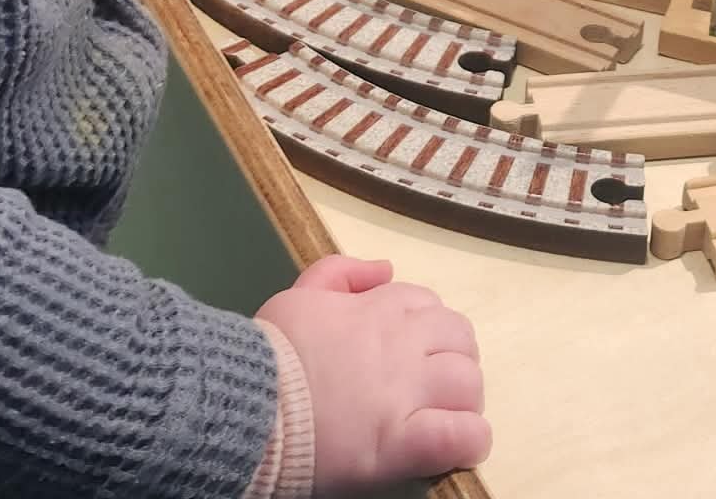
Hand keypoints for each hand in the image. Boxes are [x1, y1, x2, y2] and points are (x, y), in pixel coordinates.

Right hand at [257, 255, 490, 491]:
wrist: (246, 406)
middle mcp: (402, 344)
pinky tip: (456, 447)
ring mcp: (407, 393)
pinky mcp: (406, 442)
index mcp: (380, 309)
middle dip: (453, 360)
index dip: (425, 332)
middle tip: (430, 389)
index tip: (407, 355)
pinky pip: (463, 435)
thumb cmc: (269, 357)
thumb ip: (339, 273)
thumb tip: (385, 269)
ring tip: (441, 419)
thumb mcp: (297, 296)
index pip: (430, 307)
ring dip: (462, 402)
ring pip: (469, 385)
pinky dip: (469, 441)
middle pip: (461, 340)